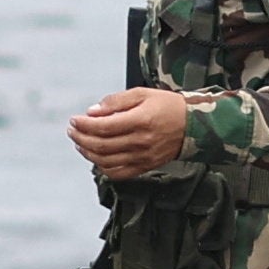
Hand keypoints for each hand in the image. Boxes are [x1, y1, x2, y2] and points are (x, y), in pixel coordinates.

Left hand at [70, 87, 192, 177]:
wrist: (195, 125)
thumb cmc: (169, 107)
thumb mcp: (143, 94)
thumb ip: (116, 101)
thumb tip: (92, 111)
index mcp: (141, 121)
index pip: (103, 127)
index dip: (84, 125)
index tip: (74, 120)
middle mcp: (141, 141)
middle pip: (101, 145)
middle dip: (81, 138)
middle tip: (73, 131)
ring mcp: (143, 157)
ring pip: (106, 161)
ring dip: (88, 153)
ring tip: (80, 143)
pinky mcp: (145, 166)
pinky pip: (118, 173)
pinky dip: (102, 167)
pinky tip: (96, 157)